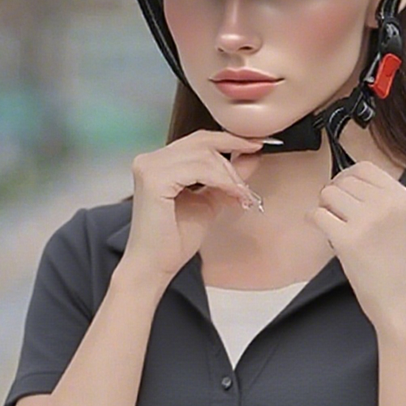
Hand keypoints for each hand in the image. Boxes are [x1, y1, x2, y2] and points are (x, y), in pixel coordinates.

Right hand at [117, 131, 263, 287]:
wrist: (155, 266)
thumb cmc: (174, 239)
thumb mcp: (209, 201)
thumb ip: (227, 178)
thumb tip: (251, 156)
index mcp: (159, 162)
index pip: (199, 139)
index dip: (230, 139)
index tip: (256, 144)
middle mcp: (150, 159)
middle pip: (203, 142)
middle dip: (233, 159)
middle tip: (248, 183)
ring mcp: (149, 167)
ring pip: (204, 155)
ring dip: (230, 175)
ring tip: (241, 195)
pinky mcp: (154, 179)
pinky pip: (199, 169)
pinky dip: (222, 181)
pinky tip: (232, 195)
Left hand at [308, 162, 405, 331]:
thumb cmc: (405, 271)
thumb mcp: (405, 224)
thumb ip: (383, 203)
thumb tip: (347, 187)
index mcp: (403, 197)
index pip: (365, 168)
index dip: (347, 177)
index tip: (343, 190)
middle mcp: (386, 203)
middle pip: (343, 180)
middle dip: (334, 194)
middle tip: (334, 211)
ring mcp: (366, 220)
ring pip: (328, 193)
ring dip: (325, 206)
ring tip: (332, 223)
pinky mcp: (347, 240)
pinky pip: (318, 215)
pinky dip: (315, 221)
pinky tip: (323, 232)